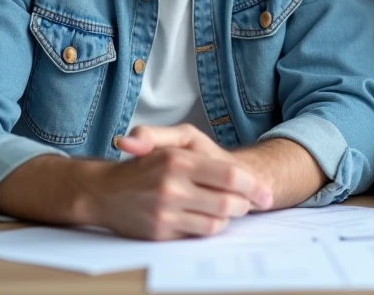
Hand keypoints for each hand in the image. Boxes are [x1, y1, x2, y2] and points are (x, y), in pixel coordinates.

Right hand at [81, 124, 272, 239]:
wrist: (108, 192)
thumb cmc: (150, 163)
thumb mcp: (169, 139)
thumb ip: (181, 138)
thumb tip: (190, 159)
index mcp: (177, 160)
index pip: (229, 177)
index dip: (252, 187)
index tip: (264, 193)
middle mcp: (170, 188)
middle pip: (228, 204)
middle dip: (243, 204)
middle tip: (245, 201)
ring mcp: (164, 213)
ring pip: (216, 223)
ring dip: (227, 217)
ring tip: (225, 207)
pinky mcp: (159, 234)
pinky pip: (198, 235)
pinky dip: (207, 226)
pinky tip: (204, 215)